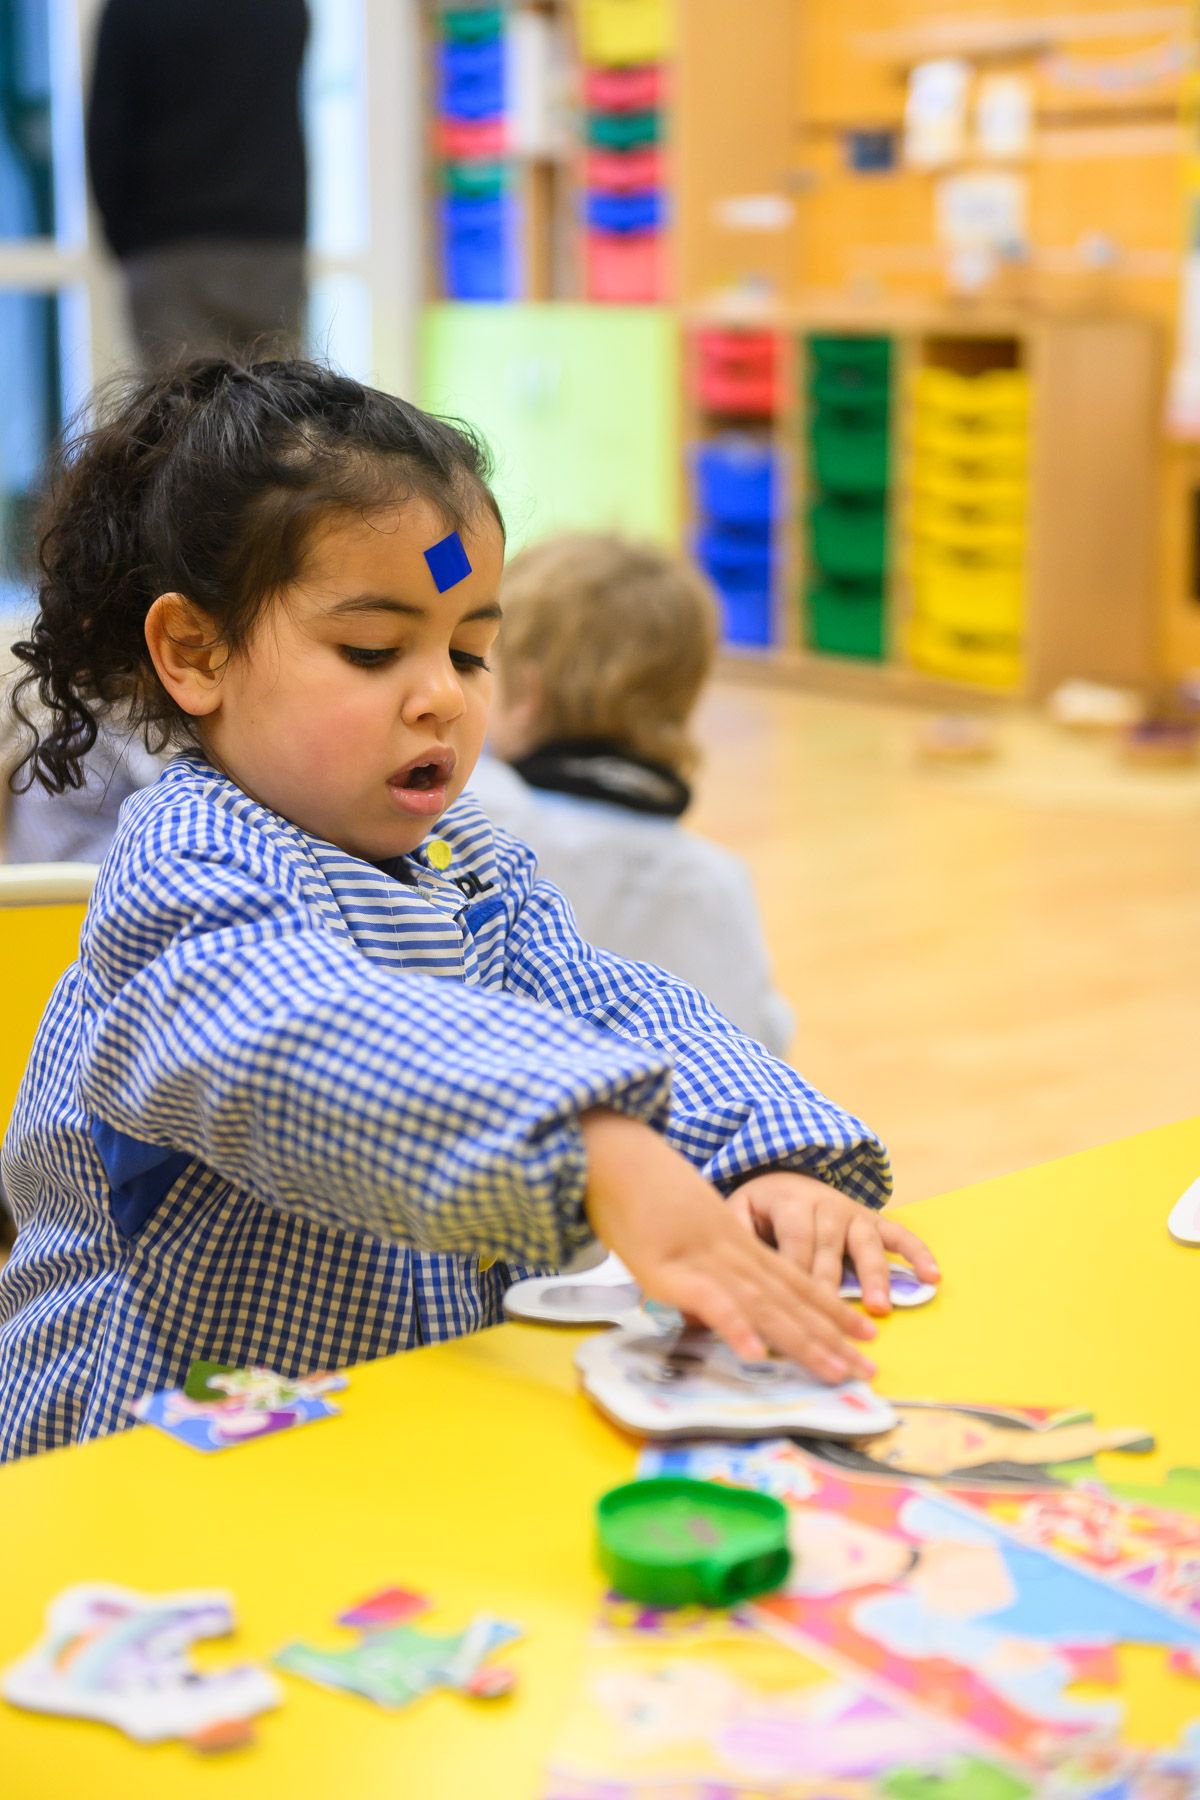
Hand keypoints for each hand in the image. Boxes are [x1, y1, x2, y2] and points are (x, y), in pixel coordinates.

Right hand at [579, 1110, 876, 1384]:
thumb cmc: (642, 1190)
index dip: (831, 1308)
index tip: (864, 1334)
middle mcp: (733, 1252)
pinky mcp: (672, 1271)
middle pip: (792, 1299)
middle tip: (869, 1372)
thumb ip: (705, 1260)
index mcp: (738, 1241)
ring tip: (837, 1371)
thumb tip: (711, 1297)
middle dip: (833, 1337)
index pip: (796, 1279)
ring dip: (803, 1341)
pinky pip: (713, 1303)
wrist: (613, 1154)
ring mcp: (705, 1261)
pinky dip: (737, 1328)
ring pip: (766, 1306)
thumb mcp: (685, 1226)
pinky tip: (758, 1356)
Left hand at [728, 1170, 938, 1315]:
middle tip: (834, 1325)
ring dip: (874, 1276)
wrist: (786, 1172)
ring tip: (880, 1307)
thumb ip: (730, 1242)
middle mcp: (827, 1205)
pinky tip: (931, 1278)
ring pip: (866, 1246)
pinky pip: (901, 1235)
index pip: (794, 1245)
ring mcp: (855, 1213)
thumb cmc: (761, 1207)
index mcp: (791, 1203)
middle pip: (829, 1252)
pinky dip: (918, 1254)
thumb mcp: (738, 1213)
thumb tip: (710, 1286)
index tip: (793, 1311)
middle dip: (832, 1289)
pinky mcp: (875, 1220)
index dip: (794, 1277)